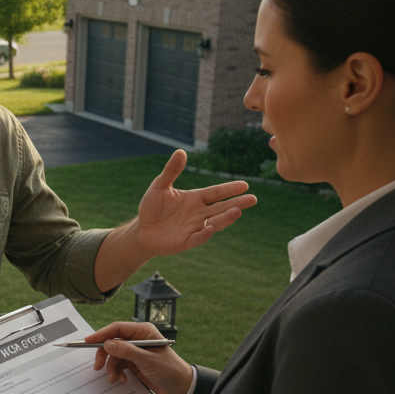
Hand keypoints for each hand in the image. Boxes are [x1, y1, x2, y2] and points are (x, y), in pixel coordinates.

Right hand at [84, 322, 193, 393]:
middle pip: (112, 342)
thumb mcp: (147, 360)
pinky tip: (122, 380)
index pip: (117, 329)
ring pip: (114, 355)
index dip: (101, 334)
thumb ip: (127, 351)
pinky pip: (119, 365)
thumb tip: (107, 344)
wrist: (181, 387)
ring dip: (111, 368)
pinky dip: (117, 372)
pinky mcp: (135, 363)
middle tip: (97, 367)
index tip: (87, 341)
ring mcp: (135, 351)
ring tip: (114, 379)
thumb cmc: (169, 370)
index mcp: (143, 332)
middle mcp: (138, 339)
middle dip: (104, 355)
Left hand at [136, 150, 256, 258]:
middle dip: (236, 204)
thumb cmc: (152, 207)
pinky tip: (210, 228)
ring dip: (225, 218)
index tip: (244, 185)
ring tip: (237, 212)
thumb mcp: (160, 186)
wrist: (141, 230)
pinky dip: (204, 233)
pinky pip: (198, 238)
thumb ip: (171, 171)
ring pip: (214, 222)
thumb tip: (180, 151)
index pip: (215, 193)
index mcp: (195, 199)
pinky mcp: (186, 241)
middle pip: (221, 208)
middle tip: (253, 199)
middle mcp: (199, 213)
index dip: (229, 189)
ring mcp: (194, 228)